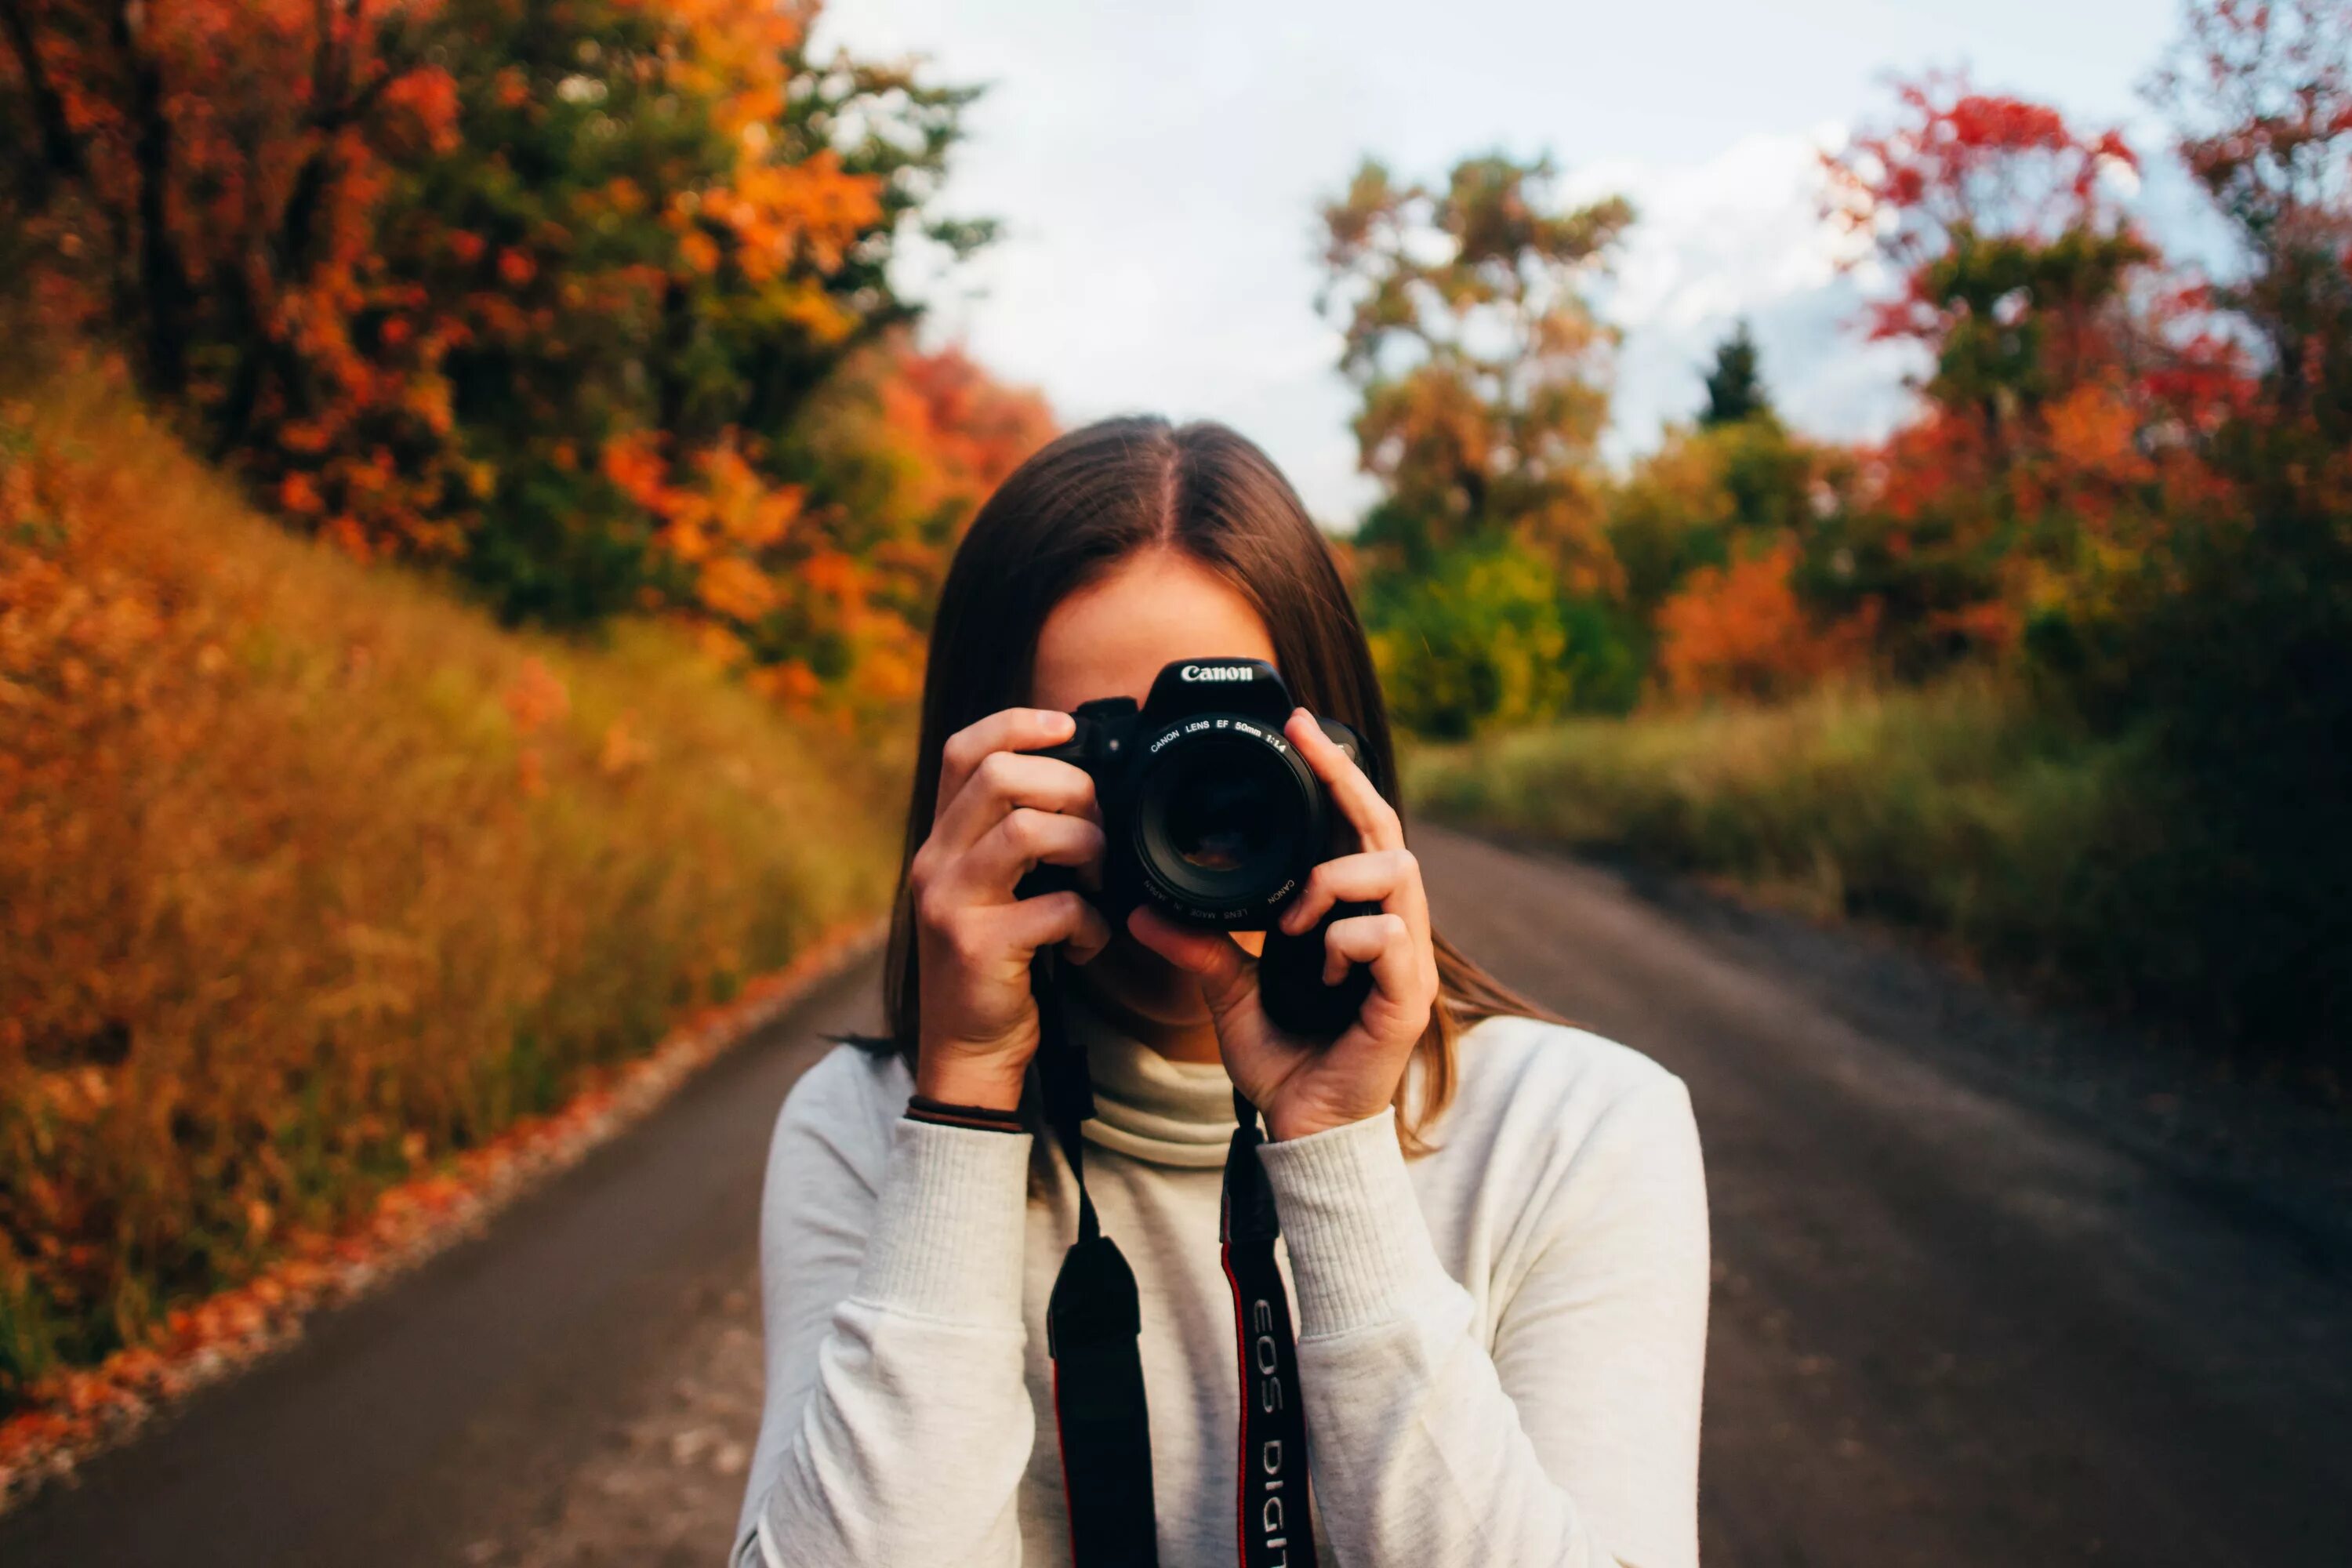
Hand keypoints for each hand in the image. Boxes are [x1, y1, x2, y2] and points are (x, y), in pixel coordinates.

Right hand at [911, 708, 1110, 1111]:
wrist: (967, 1051)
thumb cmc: (995, 964)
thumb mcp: (991, 890)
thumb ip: (1015, 838)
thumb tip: (1085, 785)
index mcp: (942, 840)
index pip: (963, 750)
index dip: (1017, 724)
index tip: (1068, 726)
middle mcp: (935, 863)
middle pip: (1000, 776)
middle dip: (1071, 788)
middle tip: (1096, 828)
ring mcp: (952, 904)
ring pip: (1030, 831)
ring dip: (1086, 847)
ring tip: (1097, 880)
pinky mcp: (979, 947)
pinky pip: (1056, 907)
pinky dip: (1089, 923)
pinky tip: (1087, 943)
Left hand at [1128, 709, 1438, 1141]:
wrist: (1302, 1133)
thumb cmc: (1282, 1062)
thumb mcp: (1228, 992)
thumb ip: (1200, 946)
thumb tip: (1144, 910)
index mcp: (1350, 919)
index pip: (1354, 830)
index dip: (1335, 774)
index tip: (1298, 726)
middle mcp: (1387, 930)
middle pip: (1387, 831)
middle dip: (1347, 782)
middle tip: (1306, 743)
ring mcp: (1406, 962)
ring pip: (1395, 873)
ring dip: (1334, 883)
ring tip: (1291, 923)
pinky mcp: (1409, 999)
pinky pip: (1387, 938)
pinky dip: (1342, 942)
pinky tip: (1314, 971)